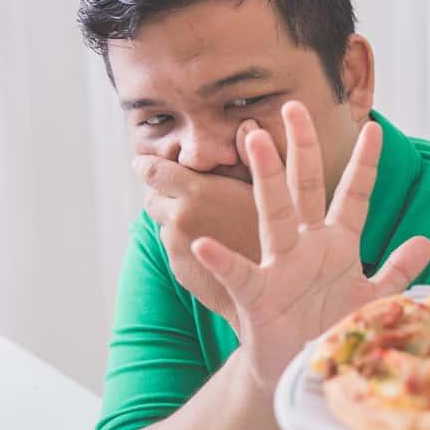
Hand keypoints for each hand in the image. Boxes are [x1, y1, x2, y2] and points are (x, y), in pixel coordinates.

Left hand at [135, 120, 260, 324]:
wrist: (272, 304)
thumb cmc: (280, 240)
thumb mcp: (271, 194)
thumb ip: (254, 158)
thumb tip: (249, 126)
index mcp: (197, 194)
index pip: (153, 170)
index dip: (151, 164)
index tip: (149, 161)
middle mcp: (180, 220)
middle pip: (154, 196)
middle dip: (166, 192)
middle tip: (186, 190)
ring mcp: (176, 249)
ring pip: (162, 223)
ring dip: (176, 217)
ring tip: (204, 218)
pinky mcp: (180, 272)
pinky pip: (173, 247)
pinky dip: (186, 241)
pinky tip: (212, 244)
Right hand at [190, 102, 429, 389]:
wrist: (296, 368)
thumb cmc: (330, 325)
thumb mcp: (371, 296)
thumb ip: (397, 268)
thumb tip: (427, 240)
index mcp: (338, 245)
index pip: (353, 196)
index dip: (364, 165)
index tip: (373, 128)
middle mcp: (307, 247)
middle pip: (305, 189)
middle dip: (302, 149)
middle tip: (295, 107)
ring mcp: (280, 268)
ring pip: (272, 215)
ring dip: (264, 178)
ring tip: (255, 140)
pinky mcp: (257, 297)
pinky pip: (237, 275)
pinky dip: (221, 260)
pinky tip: (204, 242)